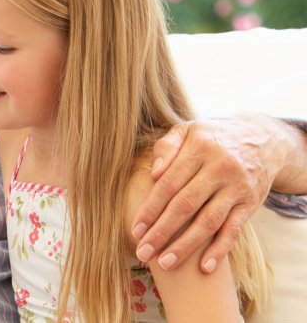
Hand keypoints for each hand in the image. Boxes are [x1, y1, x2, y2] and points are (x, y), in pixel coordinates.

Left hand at [130, 116, 283, 273]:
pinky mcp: (251, 203)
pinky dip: (220, 249)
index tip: (135, 230)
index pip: (168, 184)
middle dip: (162, 232)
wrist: (263, 139)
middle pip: (185, 205)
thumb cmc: (212, 138)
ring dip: (186, 246)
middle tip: (143, 252)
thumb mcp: (188, 130)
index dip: (150, 209)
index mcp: (199, 148)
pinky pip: (234, 229)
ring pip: (208, 221)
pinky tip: (205, 267)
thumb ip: (166, 147)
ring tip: (165, 263)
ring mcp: (237, 187)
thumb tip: (154, 173)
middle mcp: (219, 168)